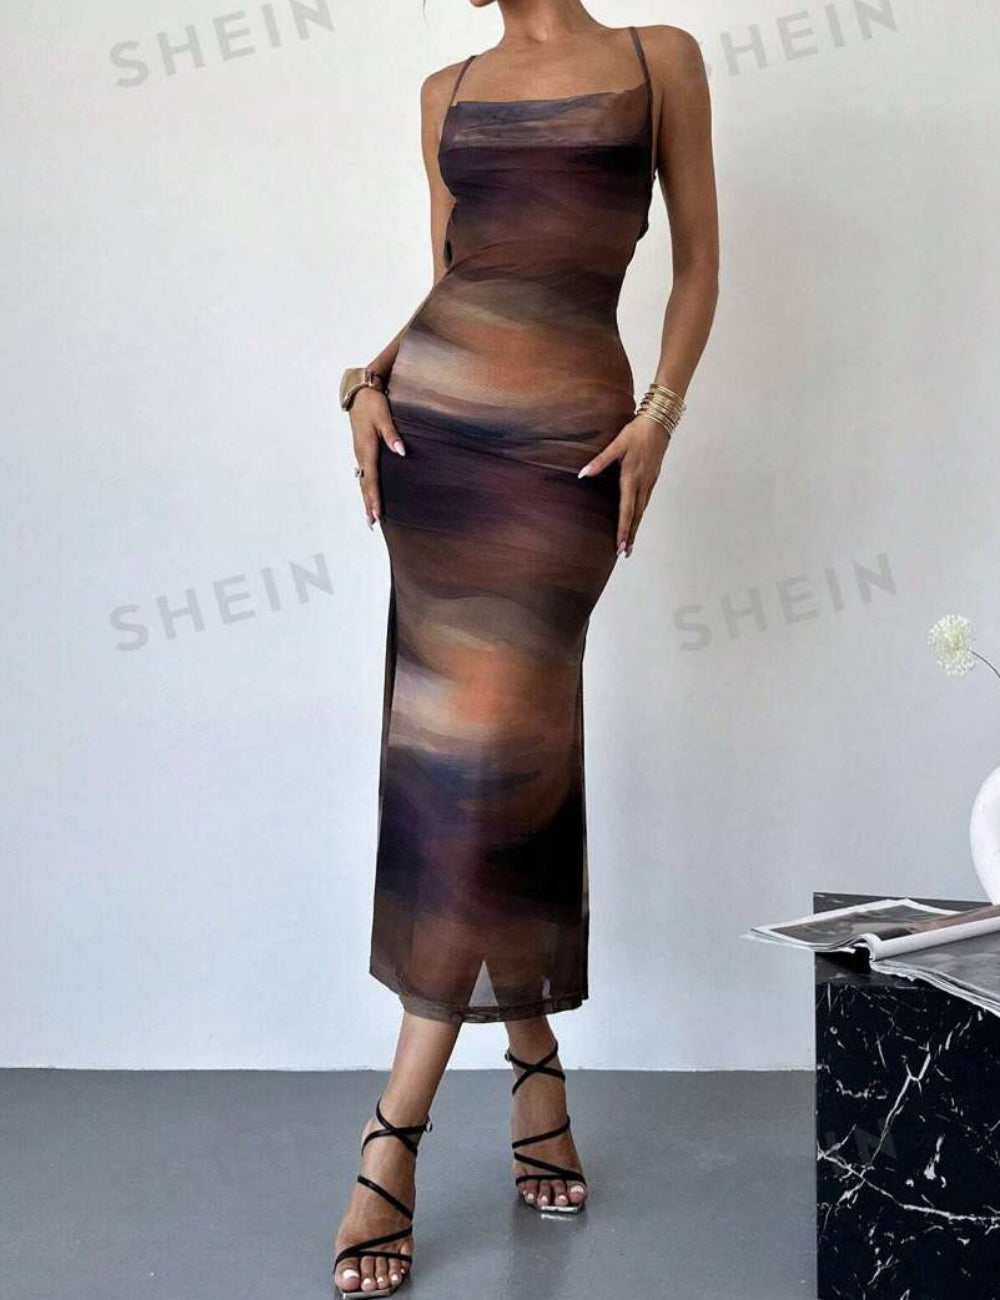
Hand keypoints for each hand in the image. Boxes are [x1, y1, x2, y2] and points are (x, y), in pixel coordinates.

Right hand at [348, 388, 404, 527]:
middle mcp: (361, 454)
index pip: (371, 479)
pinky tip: (367, 491)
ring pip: (362, 480)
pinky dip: (365, 486)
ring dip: (366, 497)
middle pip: (365, 484)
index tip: (376, 514)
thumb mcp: (384, 416)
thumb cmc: (373, 403)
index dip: (374, 498)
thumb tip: (402, 452)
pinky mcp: (361, 449)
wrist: (358, 392)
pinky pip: (363, 472)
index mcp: (367, 448)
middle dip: (368, 504)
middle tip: (371, 524)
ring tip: (369, 514)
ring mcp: (359, 452)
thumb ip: (392, 435)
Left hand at [577, 414, 670, 556]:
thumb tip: (582, 474)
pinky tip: (636, 521)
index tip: (621, 545)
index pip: (627, 509)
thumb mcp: (616, 445)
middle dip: (631, 535)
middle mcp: (642, 484)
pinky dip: (639, 515)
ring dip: (636, 528)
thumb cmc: (636, 432)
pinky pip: (645, 502)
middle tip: (626, 553)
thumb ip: (599, 461)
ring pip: (642, 510)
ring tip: (630, 544)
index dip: (624, 529)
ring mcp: (649, 482)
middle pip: (636, 516)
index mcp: (631, 478)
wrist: (659, 423)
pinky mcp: (652, 479)